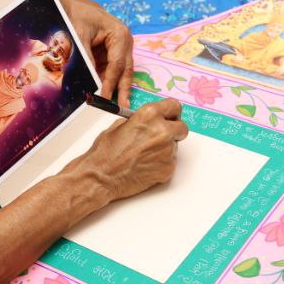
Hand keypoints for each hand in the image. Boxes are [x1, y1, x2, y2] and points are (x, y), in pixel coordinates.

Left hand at [59, 0, 133, 106]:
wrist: (74, 6)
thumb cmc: (78, 15)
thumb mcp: (79, 34)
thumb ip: (86, 57)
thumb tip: (91, 80)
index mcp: (120, 35)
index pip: (117, 64)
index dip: (111, 82)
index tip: (105, 97)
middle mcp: (124, 43)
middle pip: (125, 70)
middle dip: (123, 90)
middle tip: (123, 108)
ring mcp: (119, 49)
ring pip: (120, 73)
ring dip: (116, 89)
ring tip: (115, 106)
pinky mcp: (111, 54)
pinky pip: (111, 71)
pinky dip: (107, 82)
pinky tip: (105, 95)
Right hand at [71, 98, 188, 201]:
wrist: (101, 177)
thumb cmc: (105, 153)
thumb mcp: (119, 126)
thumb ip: (139, 121)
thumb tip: (149, 123)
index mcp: (150, 115)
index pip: (174, 106)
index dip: (171, 112)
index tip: (170, 117)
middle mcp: (162, 131)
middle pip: (182, 128)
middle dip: (173, 131)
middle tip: (159, 138)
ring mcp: (168, 151)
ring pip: (175, 147)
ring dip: (165, 149)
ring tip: (144, 155)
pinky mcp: (168, 168)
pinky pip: (170, 162)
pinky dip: (161, 163)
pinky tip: (145, 165)